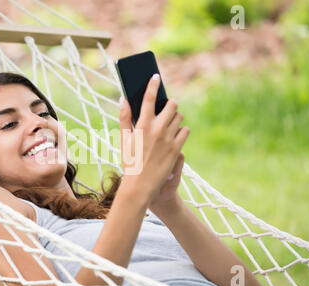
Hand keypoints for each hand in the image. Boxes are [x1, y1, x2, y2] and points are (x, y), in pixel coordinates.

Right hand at [118, 73, 189, 204]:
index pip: (149, 98)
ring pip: (179, 117)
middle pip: (171, 105)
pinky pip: (185, 131)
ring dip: (175, 117)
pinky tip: (174, 135)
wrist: (140, 185)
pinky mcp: (177, 148)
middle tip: (165, 108)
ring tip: (169, 123)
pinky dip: (181, 130)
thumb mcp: (124, 140)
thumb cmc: (129, 162)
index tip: (155, 76)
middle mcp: (157, 129)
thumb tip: (123, 100)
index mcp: (142, 125)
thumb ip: (124, 118)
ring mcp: (169, 139)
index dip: (153, 84)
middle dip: (169, 104)